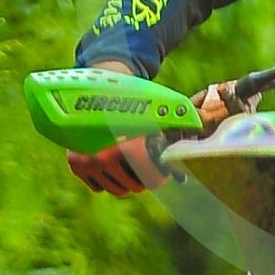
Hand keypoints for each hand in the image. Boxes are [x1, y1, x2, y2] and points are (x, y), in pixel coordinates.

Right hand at [65, 70, 228, 194]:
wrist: (95, 86)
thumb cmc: (130, 96)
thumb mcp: (154, 104)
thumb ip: (176, 117)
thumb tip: (198, 125)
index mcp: (123, 146)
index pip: (148, 178)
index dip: (159, 176)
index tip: (163, 171)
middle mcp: (101, 157)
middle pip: (133, 186)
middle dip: (145, 178)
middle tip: (149, 167)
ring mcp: (86, 162)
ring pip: (117, 189)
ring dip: (128, 180)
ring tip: (134, 165)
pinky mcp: (76, 165)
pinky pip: (99, 186)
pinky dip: (108, 179)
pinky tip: (114, 164)